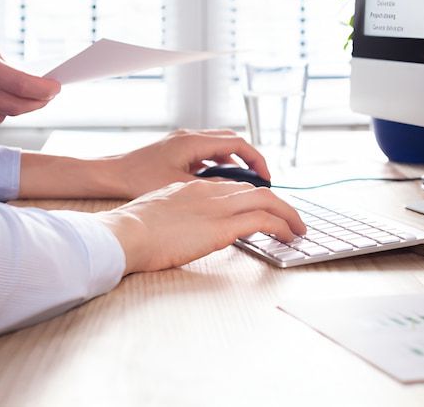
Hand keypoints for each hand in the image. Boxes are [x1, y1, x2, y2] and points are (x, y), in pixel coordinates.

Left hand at [19, 129, 270, 200]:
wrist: (109, 175)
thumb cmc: (138, 180)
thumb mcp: (180, 186)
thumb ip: (210, 186)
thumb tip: (235, 192)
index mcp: (193, 142)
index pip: (237, 144)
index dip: (256, 160)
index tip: (266, 178)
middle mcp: (190, 136)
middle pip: (231, 141)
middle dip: (249, 159)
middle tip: (261, 180)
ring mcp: (182, 141)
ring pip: (218, 146)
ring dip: (234, 162)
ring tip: (244, 184)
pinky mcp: (175, 150)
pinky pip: (206, 153)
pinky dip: (218, 164)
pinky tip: (218, 183)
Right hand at [98, 180, 306, 274]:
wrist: (125, 234)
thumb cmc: (131, 231)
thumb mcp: (156, 213)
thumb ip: (175, 214)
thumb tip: (180, 227)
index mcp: (192, 188)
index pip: (232, 187)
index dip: (252, 198)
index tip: (262, 209)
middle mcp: (209, 191)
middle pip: (255, 191)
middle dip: (277, 204)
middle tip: (291, 218)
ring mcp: (217, 207)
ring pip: (267, 201)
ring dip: (287, 214)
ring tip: (298, 229)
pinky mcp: (223, 226)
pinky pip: (264, 220)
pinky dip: (282, 226)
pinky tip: (289, 236)